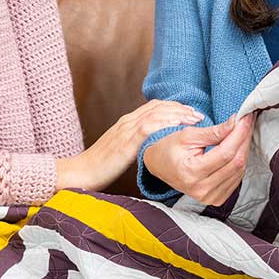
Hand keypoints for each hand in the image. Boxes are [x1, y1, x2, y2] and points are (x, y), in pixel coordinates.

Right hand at [56, 100, 203, 192]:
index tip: (189, 112)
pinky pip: (148, 128)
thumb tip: (153, 146)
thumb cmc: (100, 166)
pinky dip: (165, 124)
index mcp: (126, 122)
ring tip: (194, 119)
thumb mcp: (120, 150)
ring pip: (156, 114)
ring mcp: (125, 130)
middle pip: (158, 107)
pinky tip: (178, 128)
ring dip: (177, 114)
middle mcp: (127, 122)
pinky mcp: (125, 142)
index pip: (153, 107)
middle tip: (197, 114)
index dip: (173, 107)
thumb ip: (135, 143)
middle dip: (180, 108)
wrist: (81, 172)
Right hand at [142, 112, 254, 205]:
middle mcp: (202, 189)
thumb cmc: (168, 149)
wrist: (159, 166)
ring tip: (241, 134)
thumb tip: (235, 123)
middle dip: (244, 139)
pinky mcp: (216, 199)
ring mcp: (210, 197)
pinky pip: (237, 179)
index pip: (225, 153)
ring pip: (239, 171)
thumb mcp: (187, 136)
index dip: (238, 134)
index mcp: (191, 172)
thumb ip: (213, 132)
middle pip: (235, 163)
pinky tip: (236, 149)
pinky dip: (239, 162)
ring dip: (243, 150)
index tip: (244, 119)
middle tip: (246, 122)